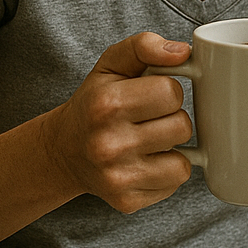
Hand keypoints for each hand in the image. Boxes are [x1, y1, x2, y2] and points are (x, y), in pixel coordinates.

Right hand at [43, 32, 195, 212]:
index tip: (150, 95)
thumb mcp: (112, 64)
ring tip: (147, 140)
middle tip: (147, 119)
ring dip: (172, 148)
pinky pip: (174, 183)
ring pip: (184, 160)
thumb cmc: (95, 103)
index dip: (167, 91)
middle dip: (171, 118)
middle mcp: (108, 144)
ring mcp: (117, 177)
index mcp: (106, 105)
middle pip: (182, 126)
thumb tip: (182, 52)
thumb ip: (145, 46)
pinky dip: (167, 172)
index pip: (172, 92)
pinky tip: (145, 162)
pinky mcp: (127, 201)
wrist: (63, 150)